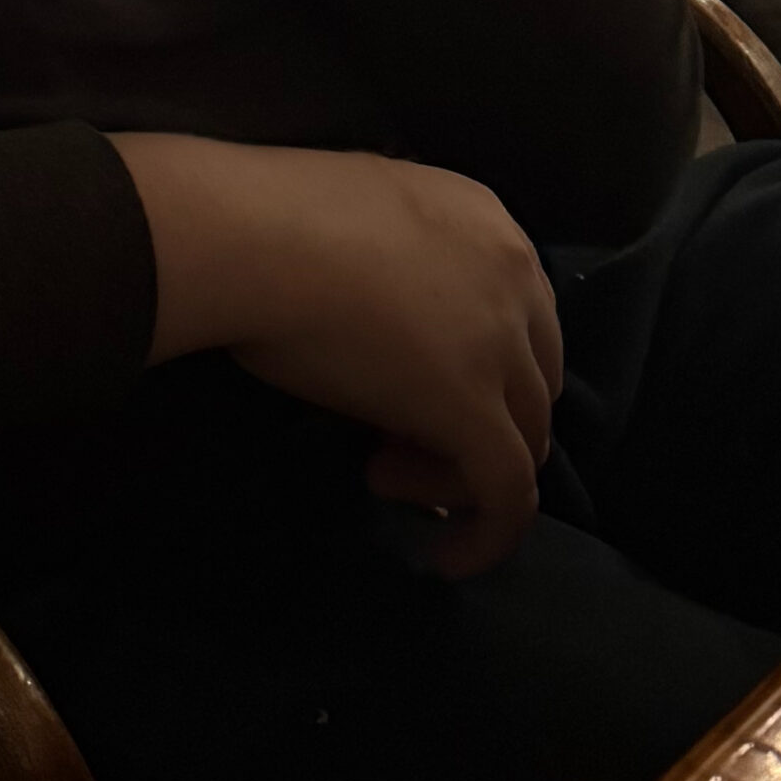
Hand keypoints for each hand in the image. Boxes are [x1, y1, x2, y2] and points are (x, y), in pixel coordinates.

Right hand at [113, 131, 561, 578]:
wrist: (249, 235)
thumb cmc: (270, 221)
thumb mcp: (358, 221)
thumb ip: (396, 263)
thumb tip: (381, 316)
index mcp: (486, 220)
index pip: (517, 316)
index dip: (473, 369)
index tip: (404, 393)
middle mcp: (516, 277)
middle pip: (531, 380)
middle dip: (473, 422)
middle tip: (388, 440)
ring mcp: (502, 345)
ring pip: (523, 438)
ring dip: (457, 470)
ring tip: (378, 472)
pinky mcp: (474, 411)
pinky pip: (509, 493)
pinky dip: (490, 535)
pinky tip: (446, 560)